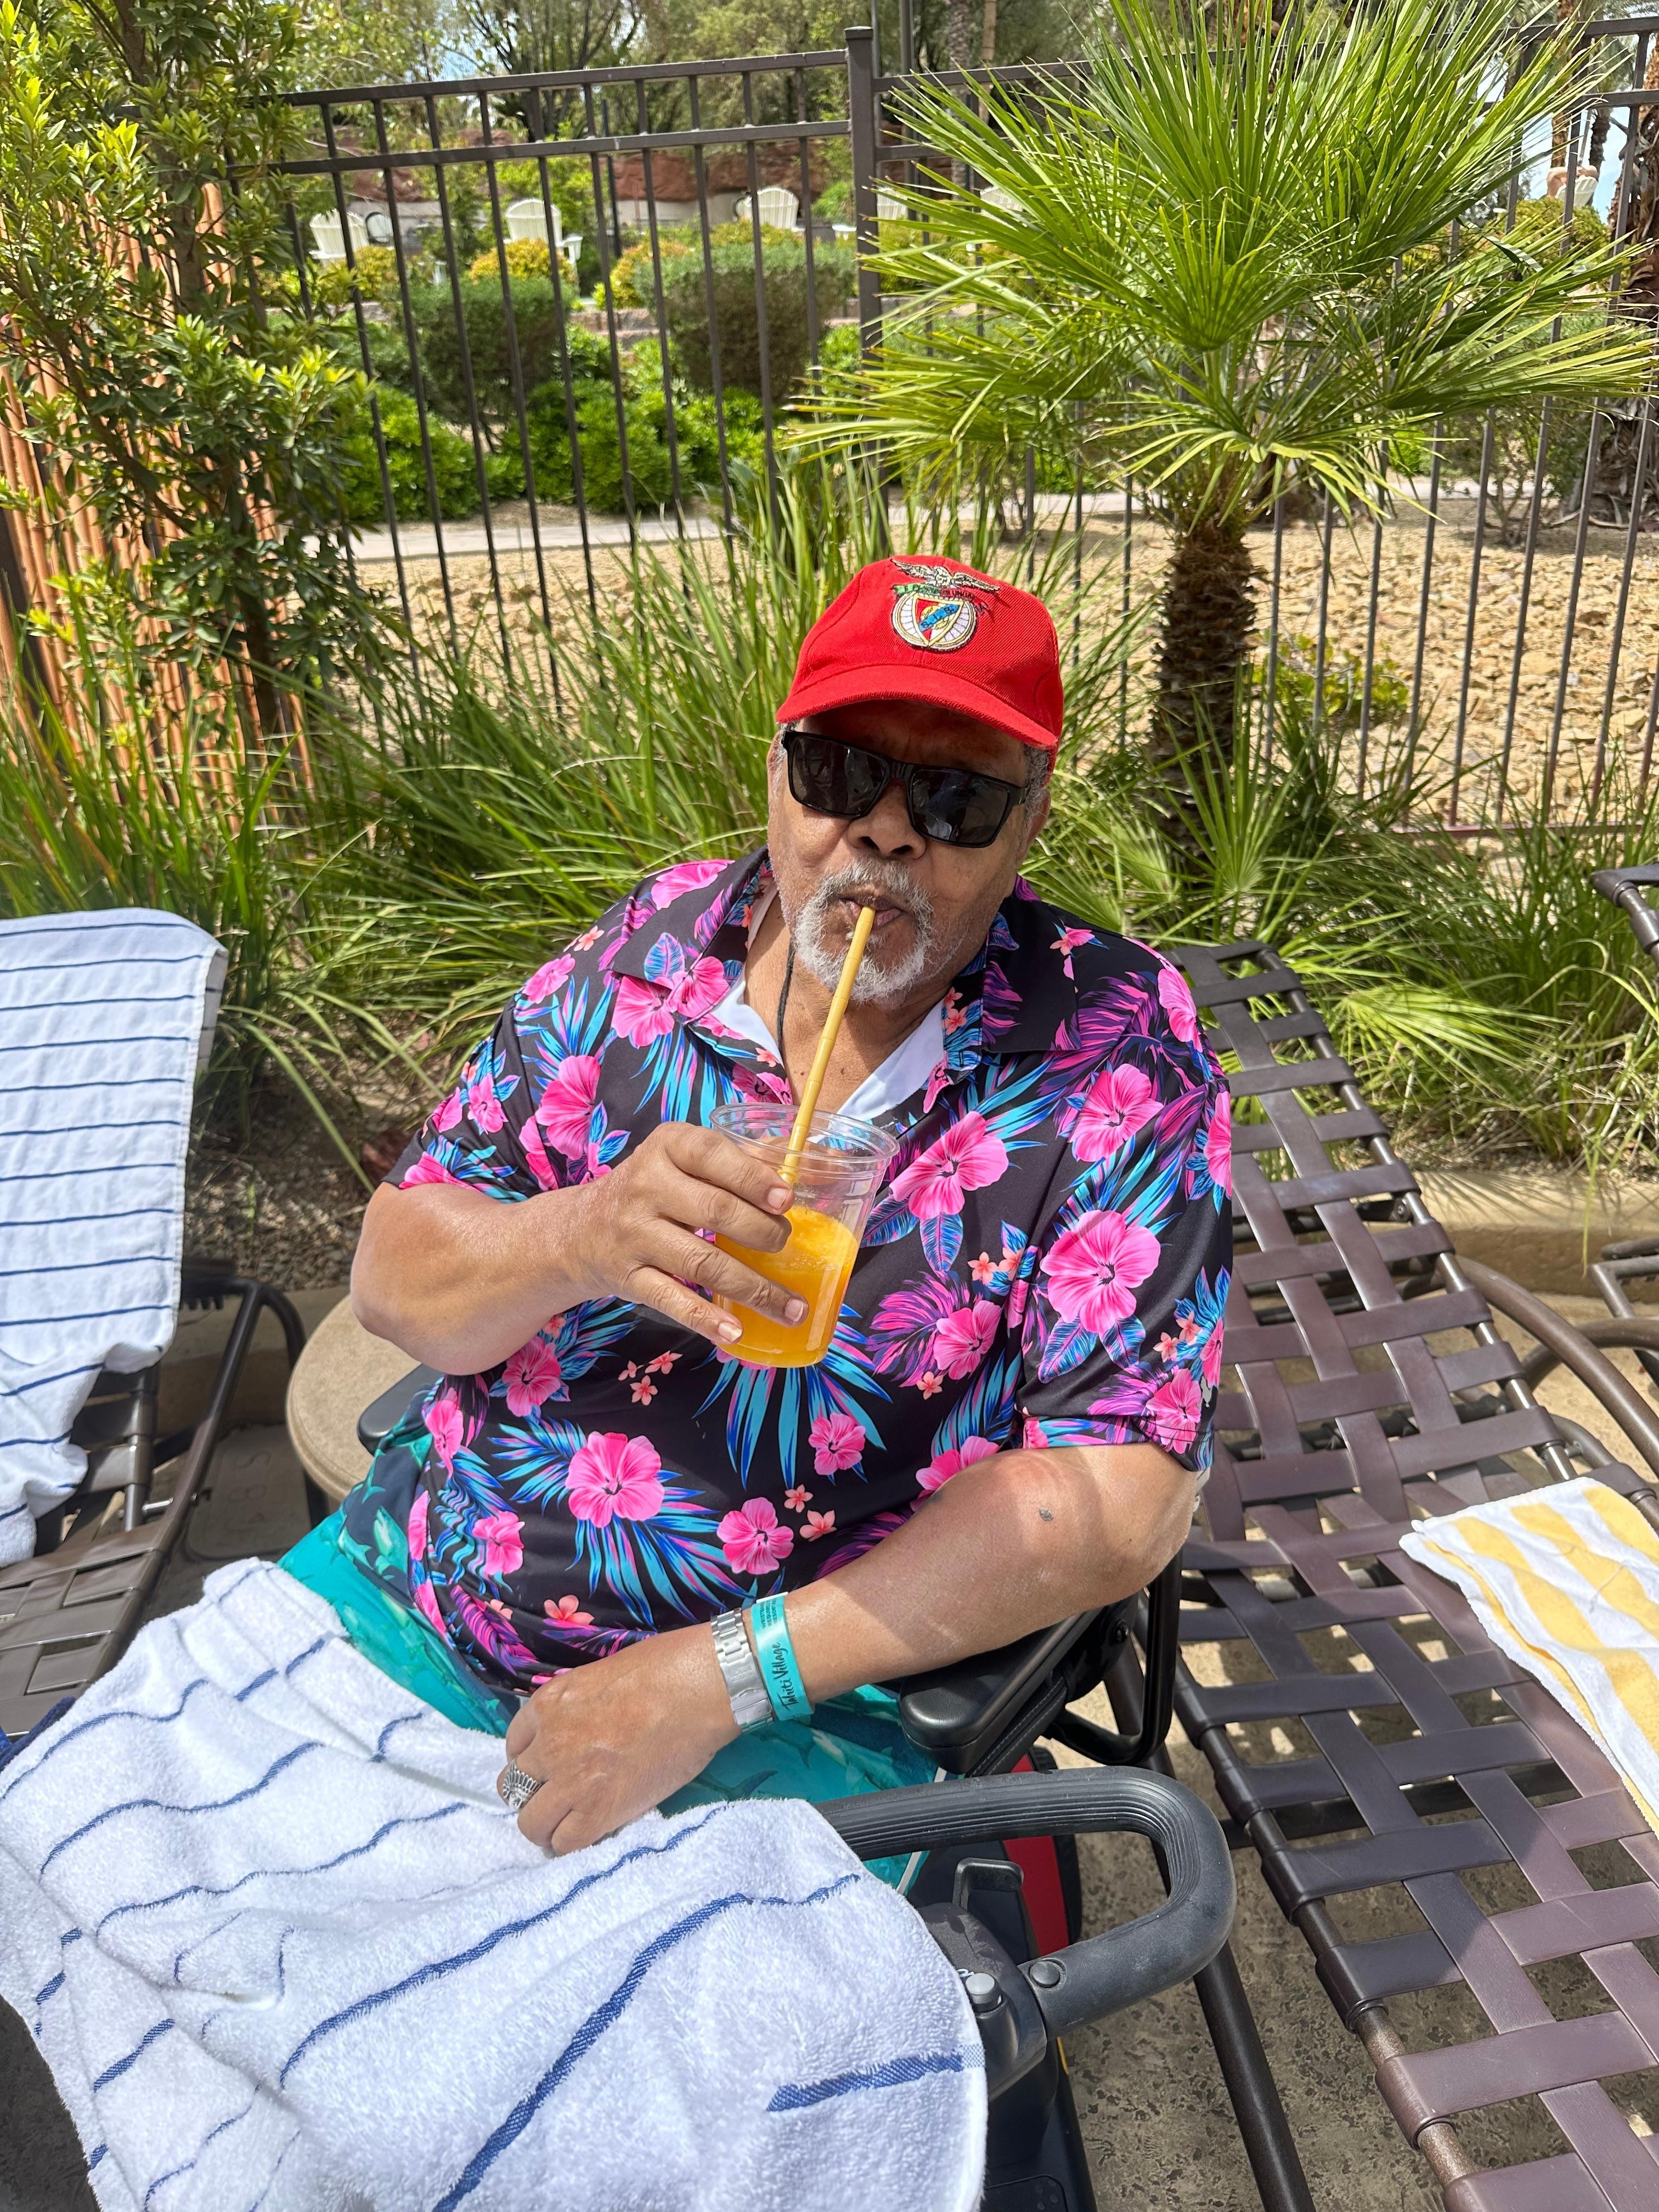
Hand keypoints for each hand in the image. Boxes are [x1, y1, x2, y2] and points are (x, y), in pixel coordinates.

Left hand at [500, 1623, 737, 1852]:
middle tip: (559, 1797)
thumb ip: (577, 1707)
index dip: (532, 1762)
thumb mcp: (598, 1676)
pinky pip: (565, 1843)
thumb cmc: (663, 1668)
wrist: (698, 1688)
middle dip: (533, 1794)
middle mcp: (549, 1745)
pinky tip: (588, 1834)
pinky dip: (571, 1843)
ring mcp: (571, 1781)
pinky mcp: (599, 1811)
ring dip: (547, 1825)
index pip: (514, 1747)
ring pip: (531, 1823)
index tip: (550, 1769)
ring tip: (570, 1823)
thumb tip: (581, 1728)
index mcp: (548, 1705)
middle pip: (513, 1788)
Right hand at [569, 1122, 805, 1348]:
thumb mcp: (683, 1160)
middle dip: (764, 1233)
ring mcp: (634, 1234)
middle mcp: (647, 1186)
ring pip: (703, 1263)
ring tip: (791, 1308)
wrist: (580, 1230)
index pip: (713, 1155)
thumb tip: (799, 1161)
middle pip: (717, 1211)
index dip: (753, 1178)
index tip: (786, 1201)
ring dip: (754, 1289)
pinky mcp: (628, 1277)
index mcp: (668, 1146)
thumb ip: (737, 1159)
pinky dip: (707, 1319)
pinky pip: (673, 1300)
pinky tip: (736, 1332)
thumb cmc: (653, 1189)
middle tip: (786, 1244)